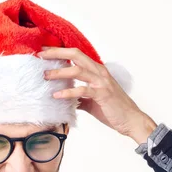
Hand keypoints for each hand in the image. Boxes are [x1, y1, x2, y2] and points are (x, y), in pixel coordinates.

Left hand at [39, 46, 154, 138]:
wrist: (131, 120)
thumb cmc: (112, 109)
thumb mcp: (91, 100)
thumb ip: (78, 95)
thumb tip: (62, 98)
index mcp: (96, 70)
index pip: (76, 55)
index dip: (60, 51)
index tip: (44, 50)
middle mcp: (99, 72)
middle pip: (75, 55)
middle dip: (56, 53)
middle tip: (40, 56)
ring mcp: (101, 82)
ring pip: (77, 70)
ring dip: (59, 72)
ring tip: (45, 76)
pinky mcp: (102, 94)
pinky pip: (82, 90)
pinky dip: (68, 92)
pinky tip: (56, 96)